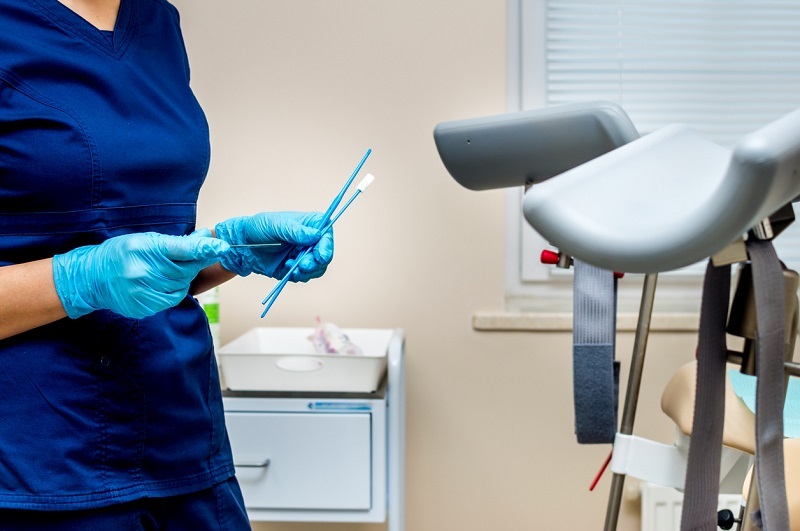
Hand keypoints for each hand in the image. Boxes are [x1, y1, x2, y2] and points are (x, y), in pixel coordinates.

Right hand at [52, 230, 229, 318]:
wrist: (91, 278)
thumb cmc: (120, 254)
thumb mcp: (145, 240)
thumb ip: (176, 242)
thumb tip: (206, 236)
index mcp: (143, 249)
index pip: (181, 249)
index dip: (204, 248)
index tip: (222, 247)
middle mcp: (142, 272)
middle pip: (184, 270)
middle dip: (192, 264)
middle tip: (188, 258)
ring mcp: (141, 292)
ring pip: (180, 286)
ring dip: (182, 278)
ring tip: (165, 270)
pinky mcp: (142, 307)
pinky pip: (171, 299)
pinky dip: (173, 291)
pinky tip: (161, 283)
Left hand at [214, 211, 333, 280]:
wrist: (244, 246)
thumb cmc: (258, 228)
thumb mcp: (276, 225)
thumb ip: (296, 231)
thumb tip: (316, 235)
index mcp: (310, 224)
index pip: (326, 233)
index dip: (327, 245)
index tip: (320, 256)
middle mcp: (310, 240)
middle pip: (325, 254)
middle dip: (315, 262)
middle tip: (303, 265)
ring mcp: (304, 254)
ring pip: (318, 268)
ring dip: (307, 271)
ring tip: (292, 268)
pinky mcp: (297, 267)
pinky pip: (306, 276)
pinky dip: (299, 275)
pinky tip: (288, 269)